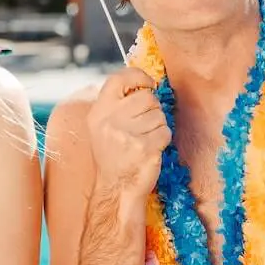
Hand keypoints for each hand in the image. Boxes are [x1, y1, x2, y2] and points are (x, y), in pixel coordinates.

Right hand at [87, 68, 170, 197]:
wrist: (116, 188)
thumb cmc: (113, 155)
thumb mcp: (104, 126)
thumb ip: (118, 104)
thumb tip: (145, 83)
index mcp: (99, 112)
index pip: (119, 79)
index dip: (138, 76)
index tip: (148, 84)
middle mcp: (111, 120)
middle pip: (147, 97)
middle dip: (152, 109)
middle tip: (144, 126)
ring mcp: (128, 134)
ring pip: (159, 115)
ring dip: (158, 126)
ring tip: (145, 139)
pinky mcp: (145, 147)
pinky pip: (165, 132)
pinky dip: (163, 140)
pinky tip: (151, 149)